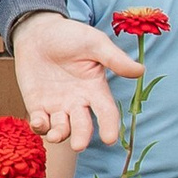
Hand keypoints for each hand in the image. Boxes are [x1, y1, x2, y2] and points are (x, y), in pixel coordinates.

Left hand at [9, 11, 140, 148]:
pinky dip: (39, 126)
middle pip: (83, 125)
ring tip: (55, 135)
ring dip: (59, 134)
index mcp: (96, 89)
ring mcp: (57, 105)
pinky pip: (40, 122)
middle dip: (81, 136)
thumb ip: (114, 59)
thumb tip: (140, 70)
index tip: (109, 139)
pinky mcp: (37, 105)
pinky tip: (38, 122)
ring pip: (61, 128)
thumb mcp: (94, 44)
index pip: (106, 112)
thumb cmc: (70, 36)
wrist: (38, 31)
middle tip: (78, 145)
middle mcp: (78, 102)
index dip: (109, 126)